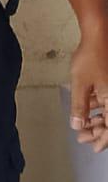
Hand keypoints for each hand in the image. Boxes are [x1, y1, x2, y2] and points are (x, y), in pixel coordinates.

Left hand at [69, 21, 107, 152]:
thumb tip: (77, 125)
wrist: (99, 35)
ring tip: (81, 123)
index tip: (92, 146)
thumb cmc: (91, 56)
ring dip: (95, 119)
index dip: (103, 140)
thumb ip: (79, 107)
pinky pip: (106, 100)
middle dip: (96, 131)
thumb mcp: (80, 84)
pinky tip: (85, 106)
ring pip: (107, 112)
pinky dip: (96, 106)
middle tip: (82, 136)